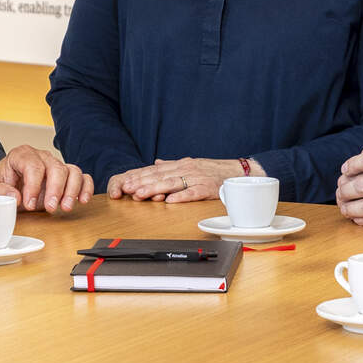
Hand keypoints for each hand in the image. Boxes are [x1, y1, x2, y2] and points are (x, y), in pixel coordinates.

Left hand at [0, 146, 91, 212]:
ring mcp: (55, 166)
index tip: (28, 203)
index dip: (33, 186)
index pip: (33, 166)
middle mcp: (42, 157)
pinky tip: (82, 200)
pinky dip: (85, 187)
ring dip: (72, 190)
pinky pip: (82, 177)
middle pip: (56, 168)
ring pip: (72, 171)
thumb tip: (15, 197)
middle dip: (55, 189)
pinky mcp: (65, 177)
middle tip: (50, 208)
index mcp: (22, 155)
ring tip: (66, 207)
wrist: (5, 185)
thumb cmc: (0, 184)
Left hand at [108, 158, 244, 202]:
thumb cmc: (213, 171)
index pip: (155, 170)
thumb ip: (172, 165)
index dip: (139, 176)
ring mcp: (196, 179)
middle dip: (142, 182)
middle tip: (127, 189)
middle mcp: (186, 169)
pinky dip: (181, 196)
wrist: (238, 172)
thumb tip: (156, 162)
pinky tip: (170, 200)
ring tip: (141, 195)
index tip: (125, 183)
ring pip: (172, 183)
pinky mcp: (207, 189)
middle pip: (160, 176)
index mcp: (181, 165)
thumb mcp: (191, 165)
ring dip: (155, 189)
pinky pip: (193, 193)